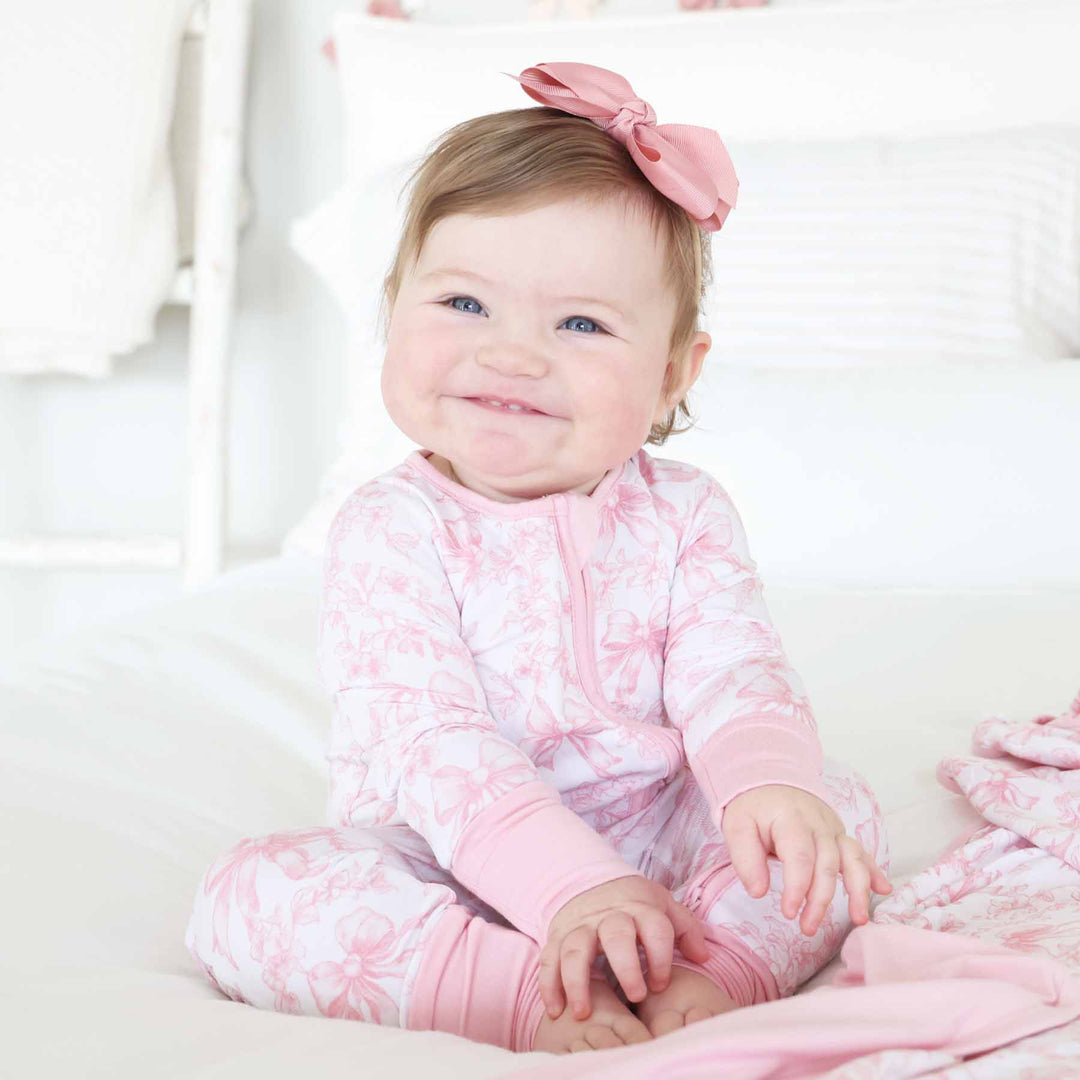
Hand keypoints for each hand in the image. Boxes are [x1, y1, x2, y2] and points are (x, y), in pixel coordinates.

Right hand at [538, 874, 710, 1021]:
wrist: (592, 882)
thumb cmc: (634, 904)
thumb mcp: (663, 905)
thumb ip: (686, 928)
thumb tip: (702, 956)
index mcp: (639, 907)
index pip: (655, 927)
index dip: (661, 957)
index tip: (661, 983)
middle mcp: (608, 915)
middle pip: (616, 934)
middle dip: (626, 967)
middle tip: (636, 996)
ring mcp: (580, 925)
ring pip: (575, 948)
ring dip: (577, 981)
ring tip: (582, 1013)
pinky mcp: (558, 934)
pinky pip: (549, 957)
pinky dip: (549, 983)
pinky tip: (555, 1009)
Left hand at [720, 784, 892, 935]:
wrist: (770, 782)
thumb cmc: (753, 809)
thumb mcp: (737, 826)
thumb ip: (745, 858)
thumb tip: (759, 893)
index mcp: (790, 819)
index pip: (800, 856)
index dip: (797, 887)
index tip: (789, 912)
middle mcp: (818, 823)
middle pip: (827, 863)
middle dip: (820, 899)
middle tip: (808, 927)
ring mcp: (832, 829)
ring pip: (852, 858)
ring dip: (858, 890)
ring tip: (859, 919)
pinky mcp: (840, 836)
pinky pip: (861, 852)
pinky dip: (874, 871)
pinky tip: (883, 889)